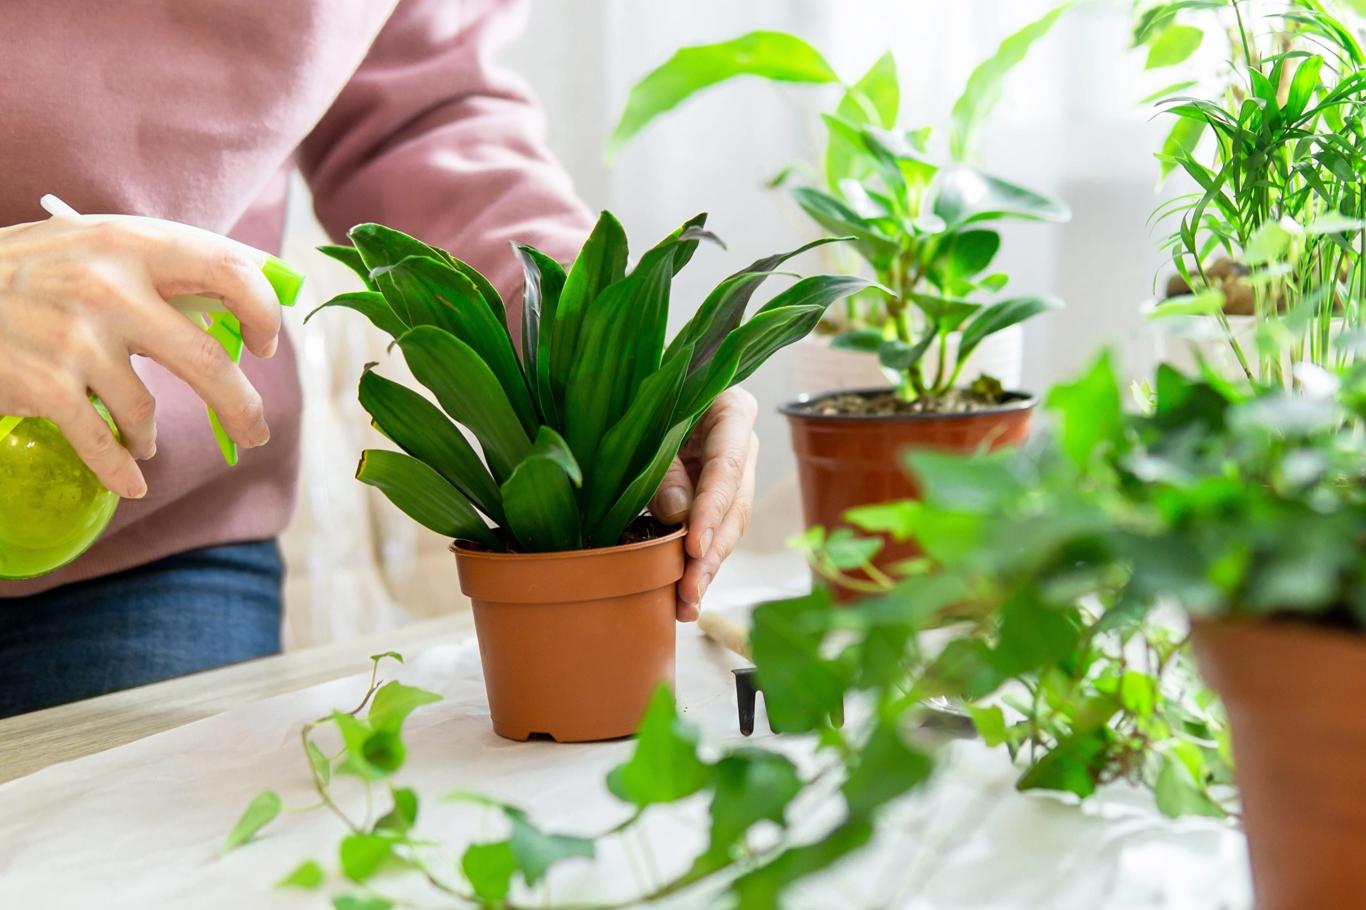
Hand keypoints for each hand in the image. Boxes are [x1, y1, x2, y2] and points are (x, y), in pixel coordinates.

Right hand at [0, 214, 282, 497]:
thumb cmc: (34, 271)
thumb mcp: (99, 245)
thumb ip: (168, 265)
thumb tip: (251, 289)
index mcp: (133, 244)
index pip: (230, 272)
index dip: (263, 312)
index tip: (265, 343)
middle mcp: (108, 287)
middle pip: (207, 360)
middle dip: (240, 407)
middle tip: (255, 431)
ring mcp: (75, 338)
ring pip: (147, 411)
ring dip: (150, 435)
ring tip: (142, 438)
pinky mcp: (44, 383)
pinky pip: (104, 444)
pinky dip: (122, 470)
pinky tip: (131, 480)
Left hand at [650, 387, 758, 621]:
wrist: (641, 383)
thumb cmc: (644, 393)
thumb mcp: (649, 425)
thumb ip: (663, 470)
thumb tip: (677, 517)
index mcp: (733, 411)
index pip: (727, 467)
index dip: (711, 510)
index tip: (694, 547)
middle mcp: (743, 445)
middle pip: (734, 506)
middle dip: (711, 554)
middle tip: (689, 591)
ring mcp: (734, 473)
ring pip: (728, 527)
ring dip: (707, 568)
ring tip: (685, 604)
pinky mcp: (718, 495)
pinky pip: (714, 531)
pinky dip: (700, 562)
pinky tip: (686, 595)